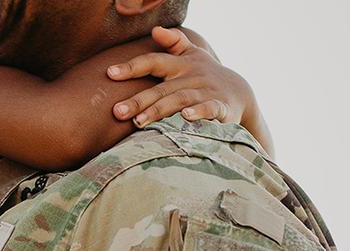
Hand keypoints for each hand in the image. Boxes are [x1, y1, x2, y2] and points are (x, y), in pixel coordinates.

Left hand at [107, 27, 274, 156]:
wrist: (239, 93)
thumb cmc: (205, 74)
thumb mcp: (191, 55)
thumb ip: (173, 42)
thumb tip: (155, 29)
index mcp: (180, 65)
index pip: (153, 62)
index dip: (132, 67)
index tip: (110, 73)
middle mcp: (191, 77)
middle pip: (161, 89)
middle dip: (139, 100)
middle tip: (117, 112)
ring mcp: (206, 92)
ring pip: (180, 100)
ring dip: (159, 110)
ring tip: (139, 122)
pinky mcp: (220, 107)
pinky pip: (209, 109)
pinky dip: (199, 113)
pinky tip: (186, 117)